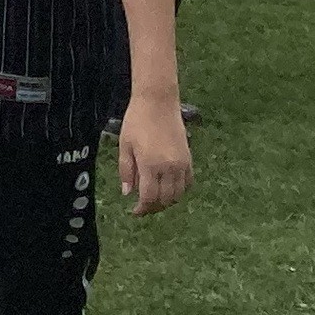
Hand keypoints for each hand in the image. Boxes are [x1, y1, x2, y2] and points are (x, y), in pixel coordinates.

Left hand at [118, 98, 192, 213]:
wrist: (158, 102)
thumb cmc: (136, 121)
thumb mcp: (125, 145)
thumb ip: (126, 170)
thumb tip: (128, 193)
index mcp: (150, 165)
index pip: (150, 197)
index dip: (143, 208)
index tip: (135, 212)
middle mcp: (169, 168)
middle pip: (165, 199)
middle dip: (154, 207)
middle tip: (143, 207)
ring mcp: (182, 164)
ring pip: (178, 194)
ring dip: (167, 201)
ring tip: (155, 199)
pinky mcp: (189, 159)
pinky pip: (188, 183)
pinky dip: (180, 190)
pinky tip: (169, 188)